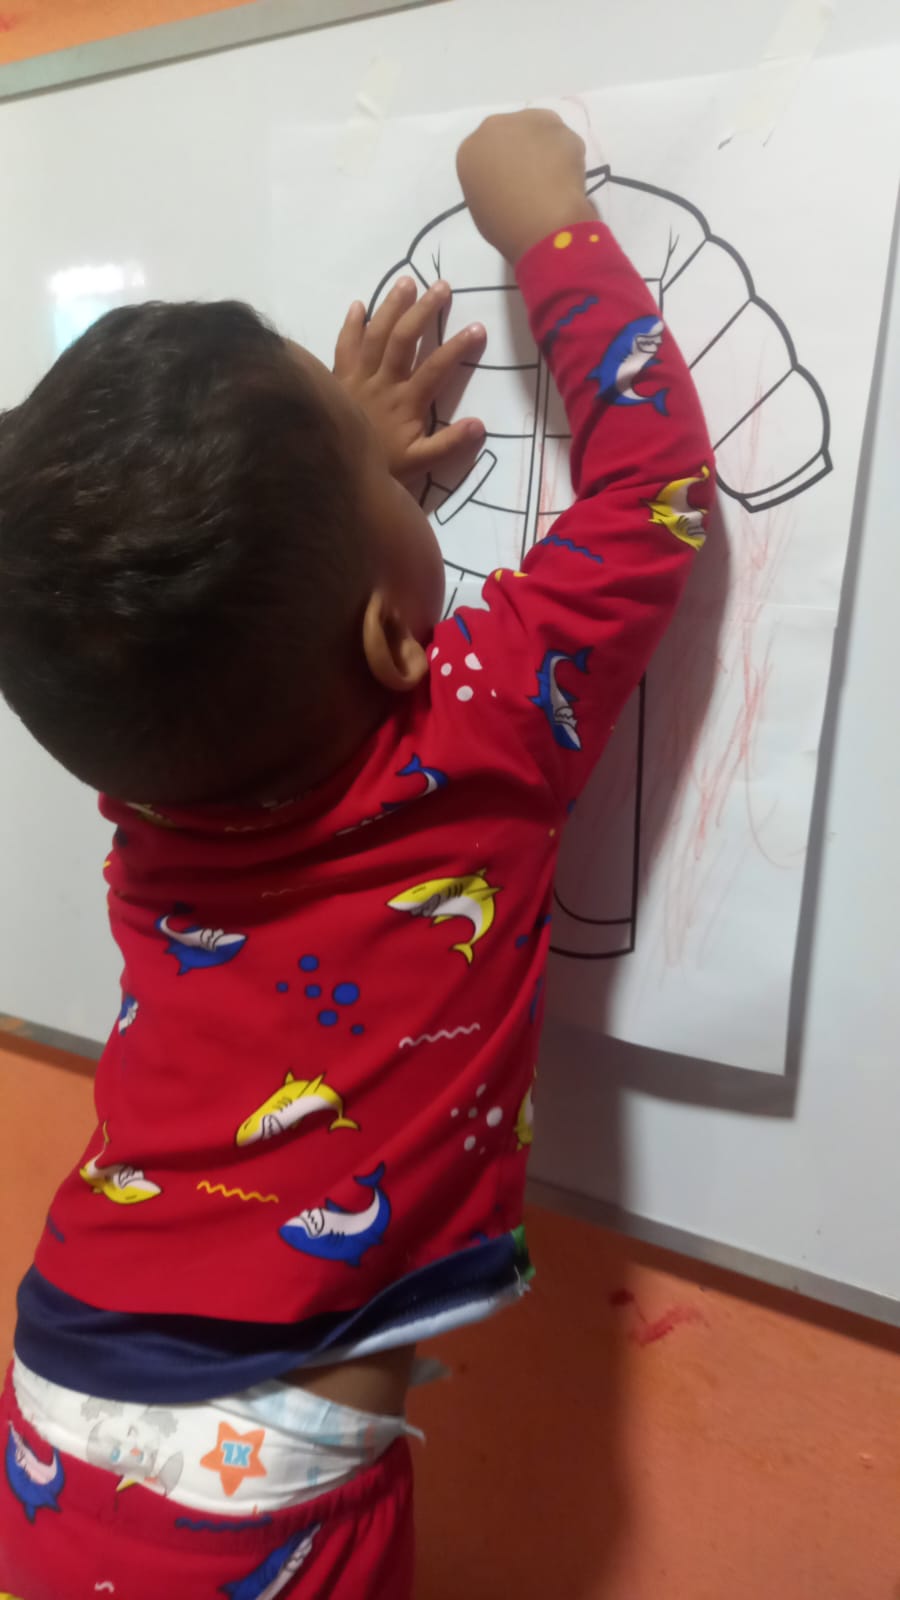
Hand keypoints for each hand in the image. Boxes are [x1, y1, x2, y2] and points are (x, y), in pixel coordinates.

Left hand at [334, 278, 485, 485]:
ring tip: (407, 282)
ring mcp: (357, 379)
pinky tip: (358, 305)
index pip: (436, 369)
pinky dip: (350, 326)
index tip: (477, 328)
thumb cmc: (384, 468)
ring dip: (391, 306)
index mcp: (406, 403)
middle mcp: (382, 384)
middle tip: (442, 287)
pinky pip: (342, 347)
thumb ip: (449, 444)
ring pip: (374, 335)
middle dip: (423, 311)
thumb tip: (479, 425)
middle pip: (403, 340)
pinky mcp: (338, 380)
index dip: (457, 347)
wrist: (337, 473)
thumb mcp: (421, 463)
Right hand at [457, 109, 595, 262]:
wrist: (543, 223)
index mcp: (470, 150)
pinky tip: (569, 179)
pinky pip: (563, 140)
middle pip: (510, 134)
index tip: (513, 186)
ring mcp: (526, 120)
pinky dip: (568, 157)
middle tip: (535, 180)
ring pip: (538, 131)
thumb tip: (509, 182)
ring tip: (554, 181)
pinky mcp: (557, 124)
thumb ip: (491, 185)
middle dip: (523, 151)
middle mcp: (493, 127)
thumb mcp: (484, 209)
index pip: (485, 154)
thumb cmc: (508, 226)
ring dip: (546, 149)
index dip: (502, 168)